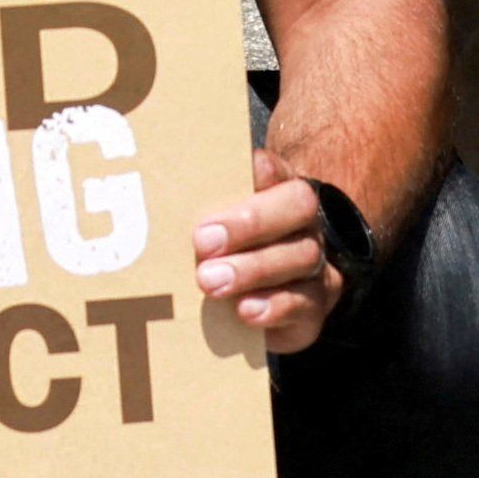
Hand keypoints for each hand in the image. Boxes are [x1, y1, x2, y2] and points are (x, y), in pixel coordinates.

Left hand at [195, 151, 345, 352]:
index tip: (223, 181)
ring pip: (303, 255)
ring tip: (211, 282)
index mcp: (277, 189)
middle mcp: (304, 220)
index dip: (259, 170)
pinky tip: (244, 310)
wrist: (252, 308)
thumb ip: (201, 212)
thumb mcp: (211, 229)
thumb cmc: (223, 256)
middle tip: (203, 241)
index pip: (276, 167)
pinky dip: (274, 305)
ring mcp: (316, 262)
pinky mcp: (316, 304)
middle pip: (298, 205)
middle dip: (251, 221)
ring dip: (253, 268)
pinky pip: (305, 302)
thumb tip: (161, 202)